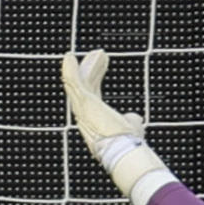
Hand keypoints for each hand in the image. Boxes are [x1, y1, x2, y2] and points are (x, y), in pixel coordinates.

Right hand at [61, 51, 173, 204]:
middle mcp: (85, 114)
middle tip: (100, 54)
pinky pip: (73, 82)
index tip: (103, 62)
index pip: (93, 93)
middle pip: (86, 86)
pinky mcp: (83, 103)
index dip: (96, 77)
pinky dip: (69, 70)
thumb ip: (131, 120)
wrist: (126, 151)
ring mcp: (82, 109)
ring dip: (87, 67)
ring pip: (80, 82)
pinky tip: (68, 57)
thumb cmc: (129, 145)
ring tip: (97, 53)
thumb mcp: (131, 127)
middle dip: (92, 70)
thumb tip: (134, 117)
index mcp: (95, 119)